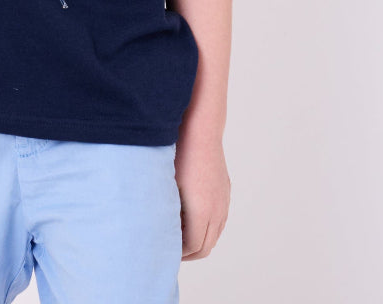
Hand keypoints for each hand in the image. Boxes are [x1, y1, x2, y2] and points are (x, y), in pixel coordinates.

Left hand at [174, 128, 230, 259]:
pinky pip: (219, 220)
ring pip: (214, 235)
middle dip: (188, 253)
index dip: (177, 253)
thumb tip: (157, 231)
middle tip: (169, 249)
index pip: (193, 247)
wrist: (200, 129)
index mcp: (202, 212)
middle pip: (206, 247)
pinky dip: (207, 228)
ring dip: (199, 241)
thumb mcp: (167, 186)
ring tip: (178, 235)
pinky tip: (190, 218)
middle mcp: (217, 210)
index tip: (163, 249)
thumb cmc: (178, 154)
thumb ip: (166, 213)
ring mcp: (224, 201)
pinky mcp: (225, 192)